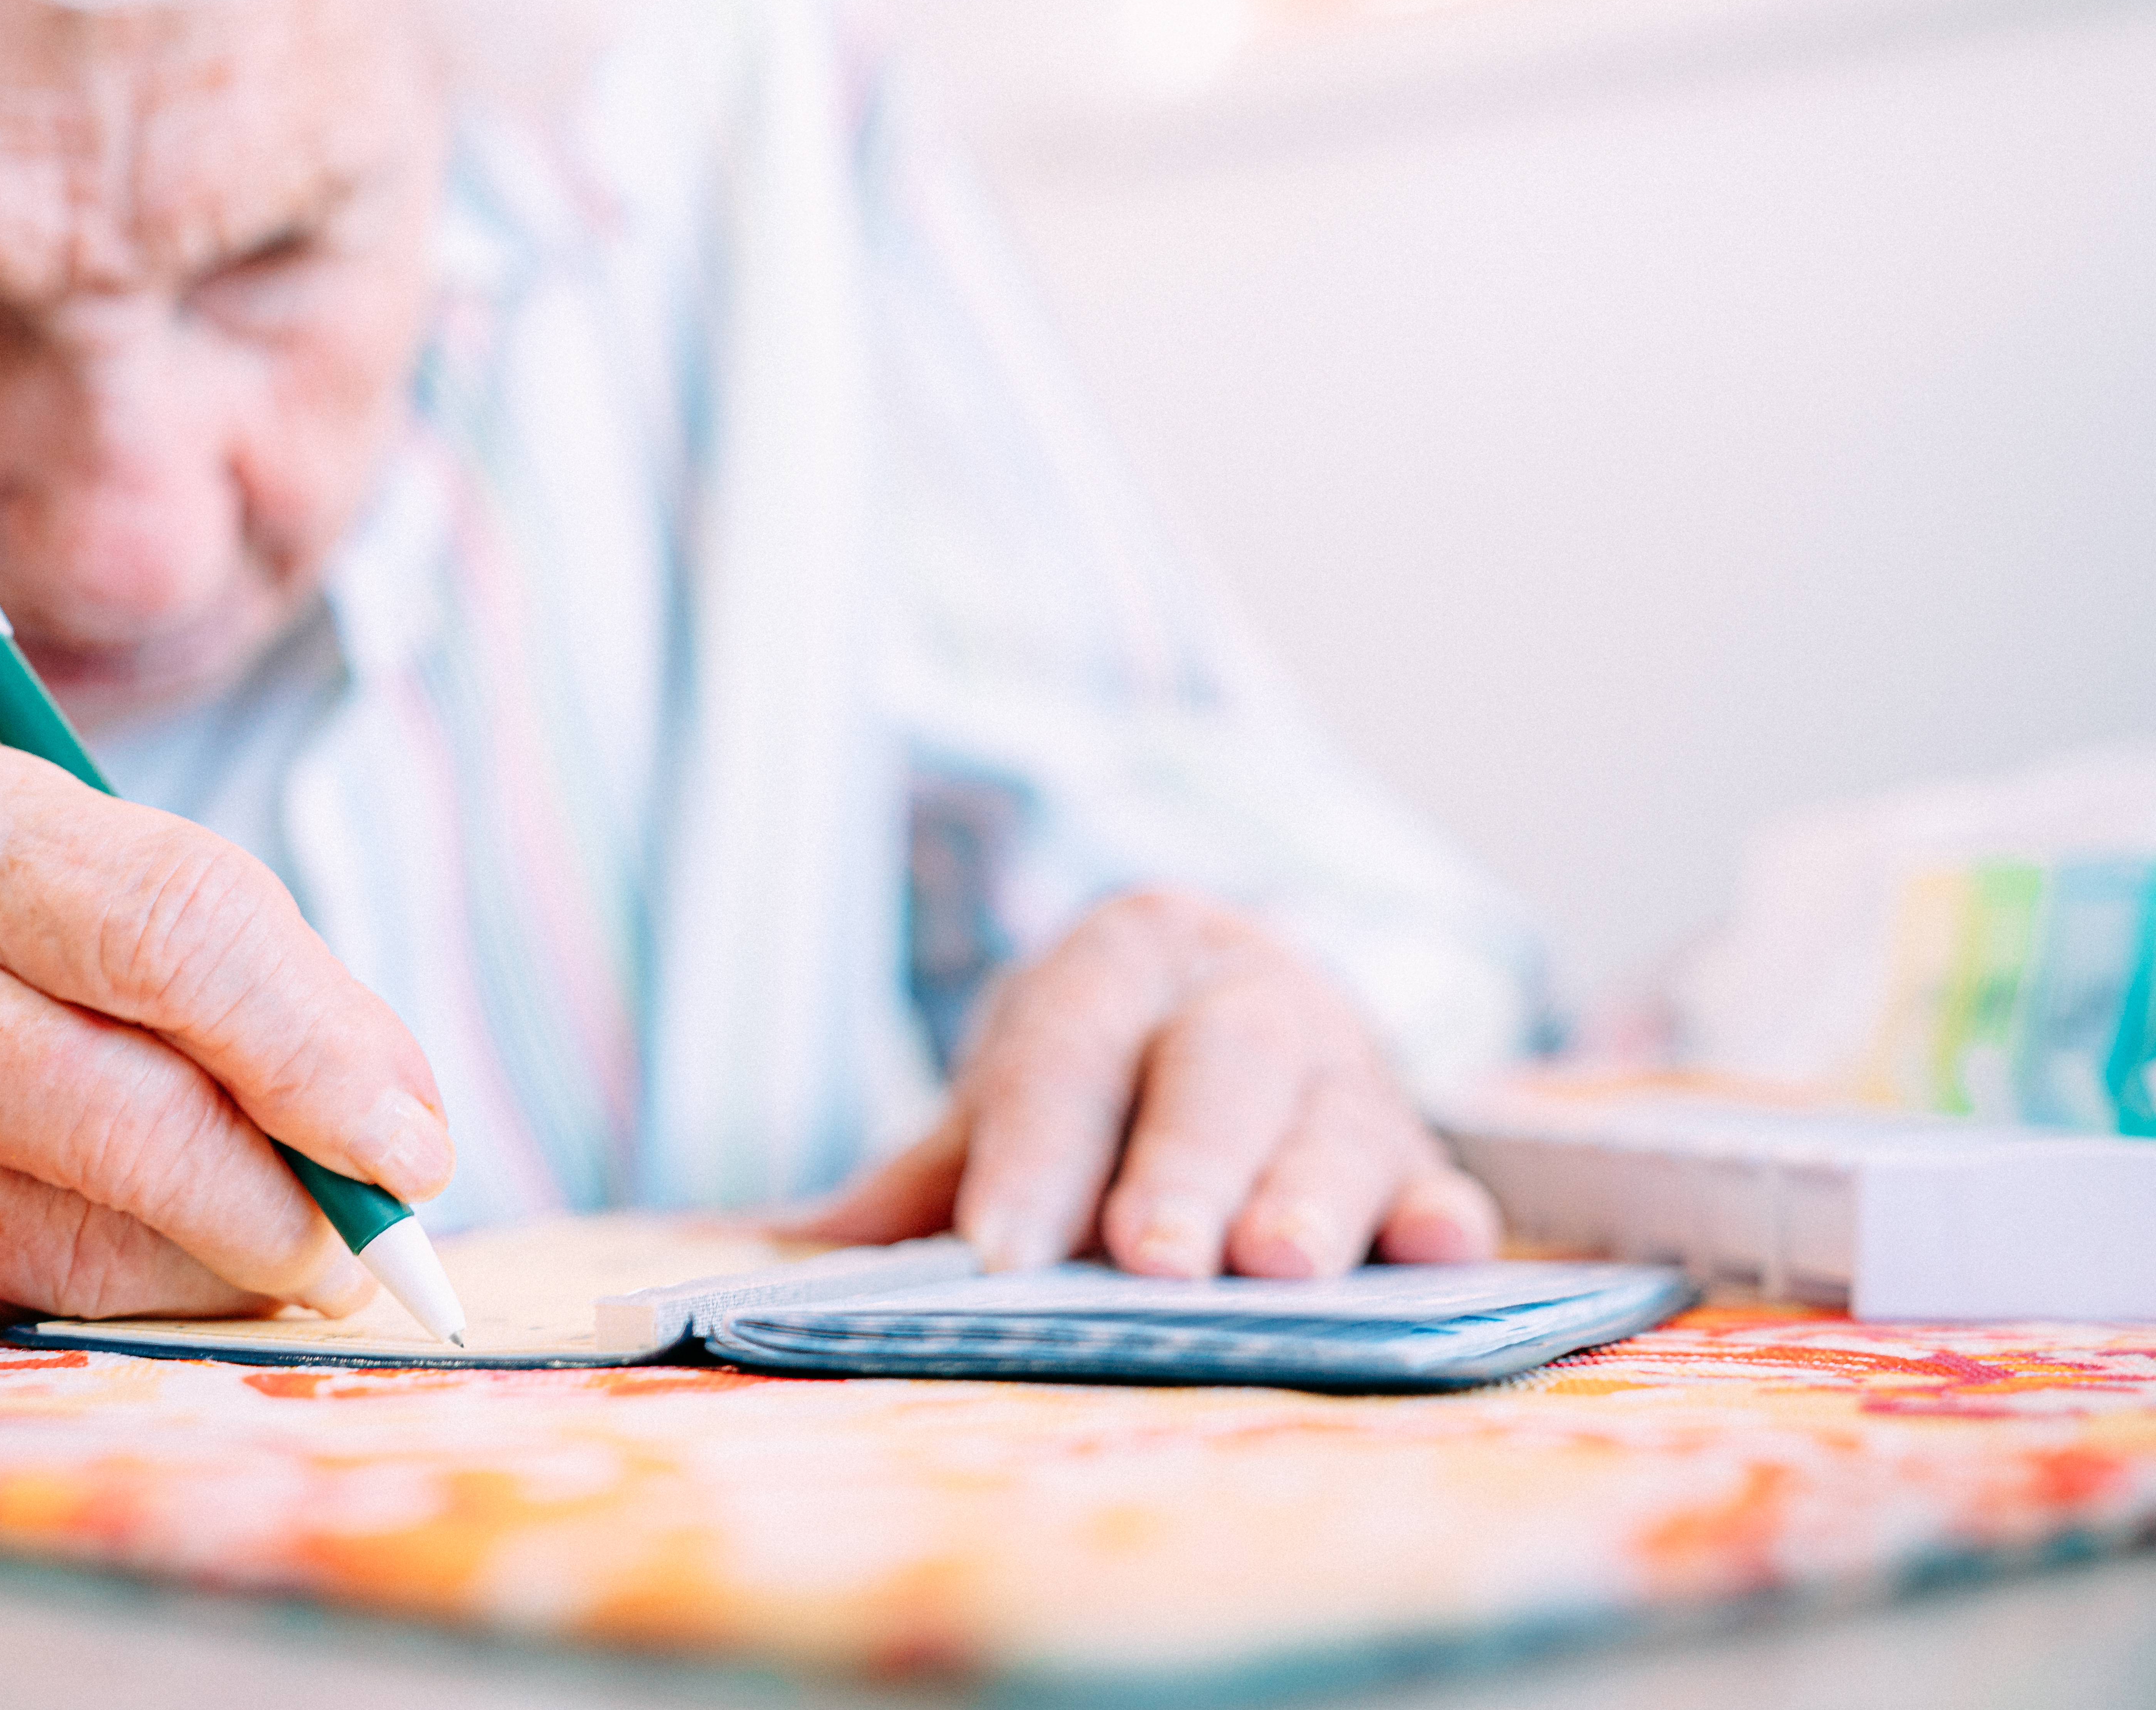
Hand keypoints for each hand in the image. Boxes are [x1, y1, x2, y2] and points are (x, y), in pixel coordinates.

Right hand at [0, 731, 453, 1335]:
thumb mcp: (4, 884)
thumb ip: (195, 958)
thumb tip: (386, 1112)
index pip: (171, 921)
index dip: (315, 1043)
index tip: (410, 1138)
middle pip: (129, 1097)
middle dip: (284, 1193)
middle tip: (366, 1243)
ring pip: (74, 1227)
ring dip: (208, 1267)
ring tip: (269, 1260)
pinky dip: (88, 1303)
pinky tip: (99, 1273)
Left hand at [805, 889, 1495, 1276]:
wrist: (1236, 1002)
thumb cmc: (1106, 1070)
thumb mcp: (1014, 1092)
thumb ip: (921, 1175)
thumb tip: (781, 1249)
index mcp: (1125, 959)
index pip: (1067, 1057)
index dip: (1034, 1155)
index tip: (1000, 1249)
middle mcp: (1244, 994)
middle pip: (1215, 1071)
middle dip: (1182, 1167)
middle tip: (1152, 1255)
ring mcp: (1346, 1067)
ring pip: (1333, 1120)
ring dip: (1310, 1196)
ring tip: (1282, 1265)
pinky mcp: (1419, 1142)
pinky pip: (1441, 1175)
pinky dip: (1443, 1216)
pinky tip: (1439, 1249)